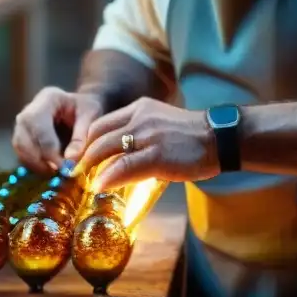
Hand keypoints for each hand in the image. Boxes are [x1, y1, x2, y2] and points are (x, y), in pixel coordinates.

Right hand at [12, 87, 103, 172]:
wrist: (81, 107)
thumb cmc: (87, 108)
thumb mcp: (91, 116)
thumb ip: (81, 136)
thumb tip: (70, 161)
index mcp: (47, 98)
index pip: (39, 126)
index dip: (49, 150)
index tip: (64, 168)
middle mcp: (29, 110)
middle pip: (23, 138)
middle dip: (40, 160)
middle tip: (59, 174)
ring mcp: (22, 124)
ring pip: (20, 148)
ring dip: (36, 165)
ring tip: (56, 174)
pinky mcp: (22, 137)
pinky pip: (22, 154)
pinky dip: (35, 165)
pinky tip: (51, 171)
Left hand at [75, 97, 217, 189]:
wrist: (220, 138)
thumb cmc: (193, 136)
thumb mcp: (161, 123)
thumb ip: (140, 132)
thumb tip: (121, 156)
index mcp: (140, 108)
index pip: (101, 123)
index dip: (87, 142)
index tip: (82, 158)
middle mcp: (140, 117)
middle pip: (98, 136)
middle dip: (84, 157)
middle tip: (77, 174)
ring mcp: (147, 136)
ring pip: (105, 149)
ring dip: (90, 168)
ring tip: (85, 182)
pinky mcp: (156, 155)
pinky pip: (123, 167)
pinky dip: (107, 178)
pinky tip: (99, 188)